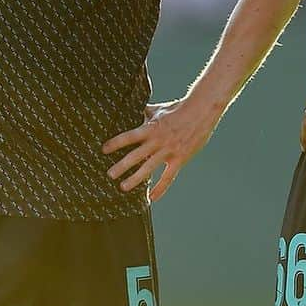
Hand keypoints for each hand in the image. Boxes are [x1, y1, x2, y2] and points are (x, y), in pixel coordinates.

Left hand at [102, 97, 217, 201]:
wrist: (201, 111)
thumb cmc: (178, 109)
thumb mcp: (158, 109)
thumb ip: (143, 113)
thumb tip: (129, 108)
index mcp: (150, 128)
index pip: (129, 136)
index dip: (115, 143)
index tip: (103, 150)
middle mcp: (158, 141)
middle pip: (136, 155)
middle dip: (121, 166)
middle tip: (109, 174)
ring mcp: (169, 151)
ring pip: (149, 168)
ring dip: (135, 179)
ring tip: (123, 187)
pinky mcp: (179, 159)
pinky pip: (168, 177)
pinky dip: (160, 189)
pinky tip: (151, 198)